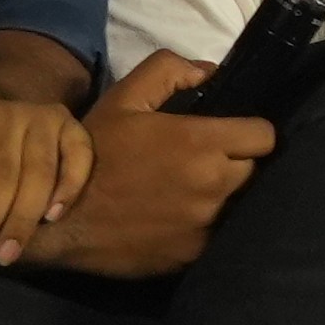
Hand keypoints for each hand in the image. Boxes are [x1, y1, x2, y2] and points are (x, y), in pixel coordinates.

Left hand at [0, 83, 85, 268]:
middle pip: (2, 174)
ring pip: (39, 175)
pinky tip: (50, 219)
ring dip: (22, 221)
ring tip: (4, 255)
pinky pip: (78, 160)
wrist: (2, 111)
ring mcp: (44, 118)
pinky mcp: (73, 129)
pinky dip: (68, 189)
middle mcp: (8, 111)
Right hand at [26, 49, 264, 280]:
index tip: (231, 134)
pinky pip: (221, 234)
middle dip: (238, 162)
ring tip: (194, 191)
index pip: (264, 136)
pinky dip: (209, 225)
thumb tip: (209, 71)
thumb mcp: (123, 99)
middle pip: (255, 170)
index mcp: (201, 143)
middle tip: (208, 162)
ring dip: (226, 195)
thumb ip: (168, 72)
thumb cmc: (93, 155)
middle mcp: (213, 184)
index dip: (250, 132)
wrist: (60, 220)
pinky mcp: (196, 253)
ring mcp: (207, 223)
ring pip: (241, 203)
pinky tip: (182, 218)